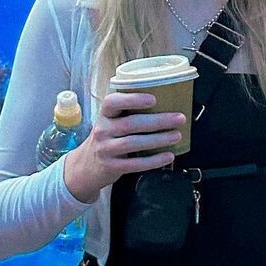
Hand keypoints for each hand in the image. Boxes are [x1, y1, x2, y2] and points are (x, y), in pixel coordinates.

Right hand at [63, 91, 185, 201]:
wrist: (86, 166)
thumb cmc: (107, 139)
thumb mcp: (111, 123)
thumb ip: (129, 114)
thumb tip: (166, 105)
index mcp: (104, 115)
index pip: (112, 102)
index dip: (132, 99)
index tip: (153, 99)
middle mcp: (102, 130)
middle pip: (131, 123)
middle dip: (158, 120)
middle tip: (179, 118)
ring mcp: (105, 149)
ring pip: (134, 143)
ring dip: (158, 139)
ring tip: (177, 136)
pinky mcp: (111, 167)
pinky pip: (135, 164)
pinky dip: (154, 160)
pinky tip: (168, 156)